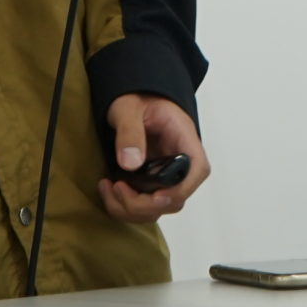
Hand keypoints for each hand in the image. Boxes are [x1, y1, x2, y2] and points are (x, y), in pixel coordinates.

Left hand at [100, 93, 209, 222]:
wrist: (132, 98)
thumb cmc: (136, 97)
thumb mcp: (129, 108)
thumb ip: (130, 132)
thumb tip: (130, 164)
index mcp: (183, 139)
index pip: (198, 170)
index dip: (181, 189)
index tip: (154, 196)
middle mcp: (179, 163)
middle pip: (175, 198)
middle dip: (144, 204)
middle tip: (117, 187)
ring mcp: (165, 175)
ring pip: (158, 209)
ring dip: (130, 209)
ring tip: (108, 187)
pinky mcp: (150, 182)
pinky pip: (143, 206)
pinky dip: (124, 206)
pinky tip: (108, 187)